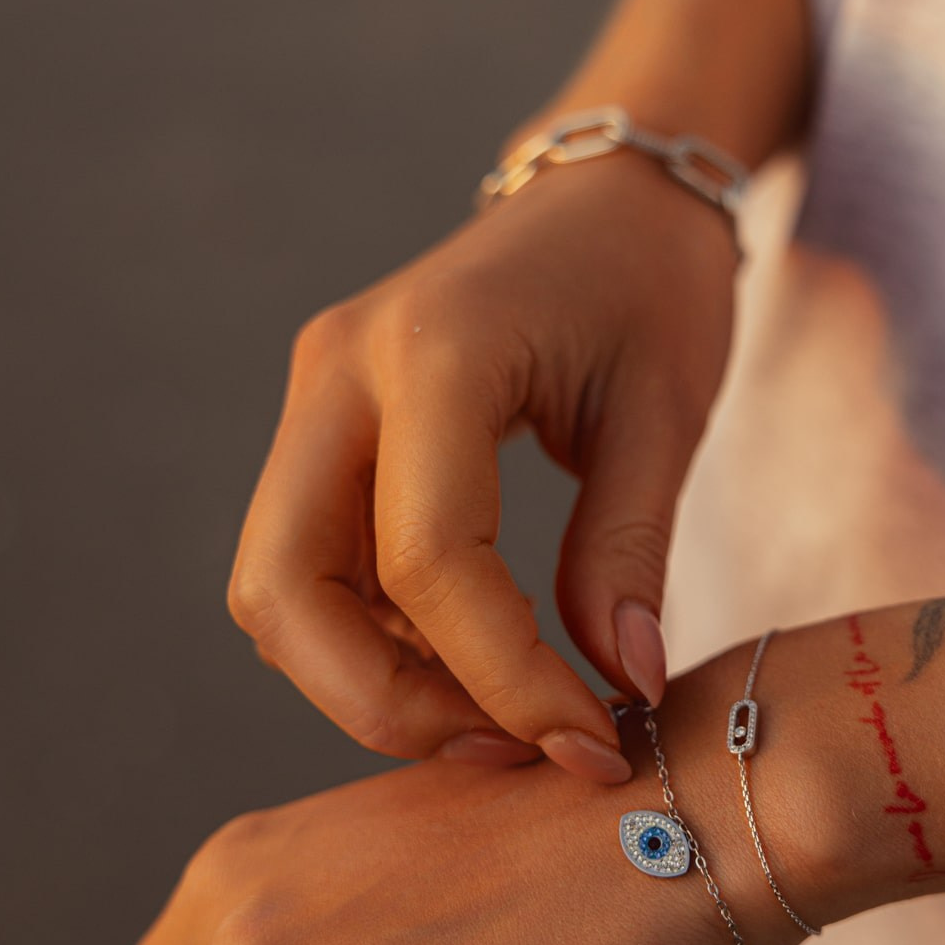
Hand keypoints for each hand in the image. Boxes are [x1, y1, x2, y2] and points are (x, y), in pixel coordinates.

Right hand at [226, 149, 736, 779]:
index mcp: (436, 350)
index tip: (590, 742)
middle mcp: (343, 370)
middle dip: (382, 700)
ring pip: (278, 586)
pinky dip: (369, 635)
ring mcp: (318, 395)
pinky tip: (467, 660)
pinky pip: (308, 561)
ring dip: (367, 676)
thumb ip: (628, 551)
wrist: (608, 197)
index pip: (426, 560)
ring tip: (498, 713)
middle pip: (284, 586)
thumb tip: (617, 687)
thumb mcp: (667, 411)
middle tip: (507, 748)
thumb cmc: (652, 282)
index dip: (504, 678)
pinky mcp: (325, 425)